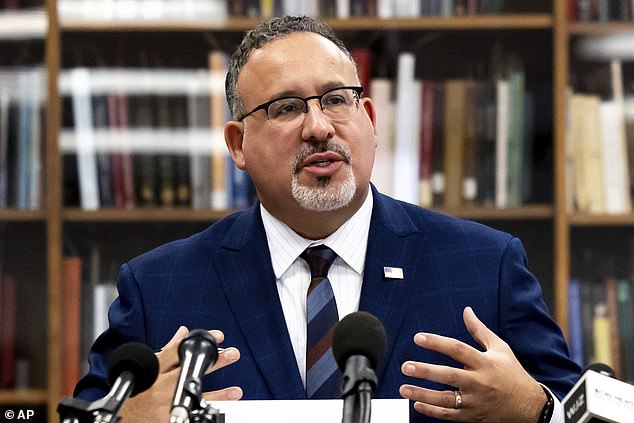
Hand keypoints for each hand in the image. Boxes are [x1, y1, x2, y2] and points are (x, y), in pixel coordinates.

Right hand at [119, 326, 242, 421]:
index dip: (198, 342)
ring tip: (236, 391)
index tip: (217, 336)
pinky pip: (190, 414)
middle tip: (232, 354)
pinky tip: (219, 411)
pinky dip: (204, 412)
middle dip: (213, 362)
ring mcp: (165, 405)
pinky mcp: (167, 420)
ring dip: (218, 395)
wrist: (122, 418)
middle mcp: (160, 387)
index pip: (178, 351)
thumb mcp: (149, 368)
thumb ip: (167, 350)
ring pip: (194, 397)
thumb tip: (183, 331)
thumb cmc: (136, 393)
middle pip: (190, 370)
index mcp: (155, 371)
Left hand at [399, 307, 546, 422]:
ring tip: (404, 388)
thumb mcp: (500, 349)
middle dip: (425, 371)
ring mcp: (476, 401)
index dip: (437, 342)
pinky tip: (417, 405)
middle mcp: (479, 382)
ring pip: (446, 399)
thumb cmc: (512, 374)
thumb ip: (479, 330)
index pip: (457, 349)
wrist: (530, 407)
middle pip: (448, 375)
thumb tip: (466, 311)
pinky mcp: (474, 416)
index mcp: (485, 363)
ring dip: (422, 394)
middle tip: (406, 366)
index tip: (418, 338)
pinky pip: (450, 415)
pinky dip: (433, 411)